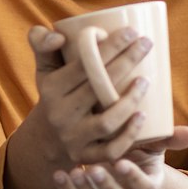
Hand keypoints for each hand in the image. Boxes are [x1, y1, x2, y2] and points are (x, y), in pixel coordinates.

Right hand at [27, 24, 162, 169]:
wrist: (47, 139)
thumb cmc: (56, 94)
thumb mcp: (44, 68)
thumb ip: (41, 42)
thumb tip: (59, 36)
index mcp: (51, 89)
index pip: (83, 65)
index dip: (109, 47)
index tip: (132, 31)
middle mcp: (60, 114)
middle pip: (97, 87)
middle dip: (126, 62)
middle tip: (146, 44)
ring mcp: (73, 138)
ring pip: (106, 121)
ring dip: (129, 101)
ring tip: (145, 80)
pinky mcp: (85, 157)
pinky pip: (111, 150)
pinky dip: (129, 135)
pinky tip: (142, 117)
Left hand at [55, 129, 187, 188]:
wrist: (119, 165)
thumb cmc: (139, 152)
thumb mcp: (153, 144)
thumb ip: (168, 137)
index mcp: (149, 187)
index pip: (145, 187)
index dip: (133, 177)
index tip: (120, 162)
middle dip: (106, 187)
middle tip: (93, 168)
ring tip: (74, 171)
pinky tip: (58, 174)